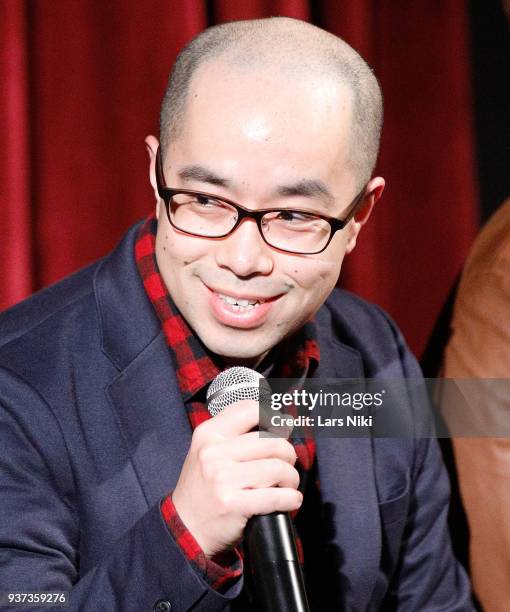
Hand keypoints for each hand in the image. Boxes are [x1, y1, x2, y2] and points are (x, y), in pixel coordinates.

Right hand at [171, 400, 301, 557]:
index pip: (250, 409)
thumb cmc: (202, 488)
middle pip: (272, 442)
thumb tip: (280, 422)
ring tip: (287, 484)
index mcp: (208, 434)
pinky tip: (289, 500)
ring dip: (291, 478)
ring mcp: (222, 478)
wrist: (184, 527)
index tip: (282, 429)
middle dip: (288, 455)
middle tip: (287, 465)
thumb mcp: (207, 450)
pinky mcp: (232, 503)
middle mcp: (213, 452)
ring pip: (278, 468)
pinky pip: (276, 496)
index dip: (273, 418)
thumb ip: (235, 434)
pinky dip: (291, 498)